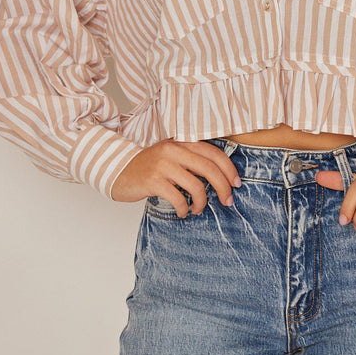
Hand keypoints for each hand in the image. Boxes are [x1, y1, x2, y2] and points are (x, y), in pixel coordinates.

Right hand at [111, 139, 240, 215]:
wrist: (119, 170)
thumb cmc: (150, 167)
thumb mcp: (172, 156)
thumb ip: (192, 160)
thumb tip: (221, 177)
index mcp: (182, 142)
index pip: (213, 153)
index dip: (229, 169)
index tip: (236, 184)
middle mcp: (173, 150)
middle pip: (209, 168)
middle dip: (223, 187)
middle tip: (227, 201)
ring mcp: (163, 164)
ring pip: (196, 185)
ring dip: (202, 202)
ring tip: (198, 209)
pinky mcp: (153, 180)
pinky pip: (178, 197)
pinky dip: (185, 208)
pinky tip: (184, 212)